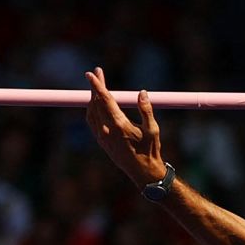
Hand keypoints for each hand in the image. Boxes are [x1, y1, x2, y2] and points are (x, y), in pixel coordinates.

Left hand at [84, 66, 164, 184]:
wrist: (143, 172)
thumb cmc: (150, 150)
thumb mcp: (153, 129)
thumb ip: (146, 110)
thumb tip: (142, 93)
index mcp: (119, 125)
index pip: (105, 99)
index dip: (97, 85)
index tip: (91, 73)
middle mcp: (107, 130)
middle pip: (96, 102)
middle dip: (95, 86)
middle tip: (97, 73)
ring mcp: (102, 136)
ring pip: (91, 111)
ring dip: (92, 98)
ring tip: (97, 87)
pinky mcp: (101, 141)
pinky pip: (92, 121)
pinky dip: (92, 109)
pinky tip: (96, 104)